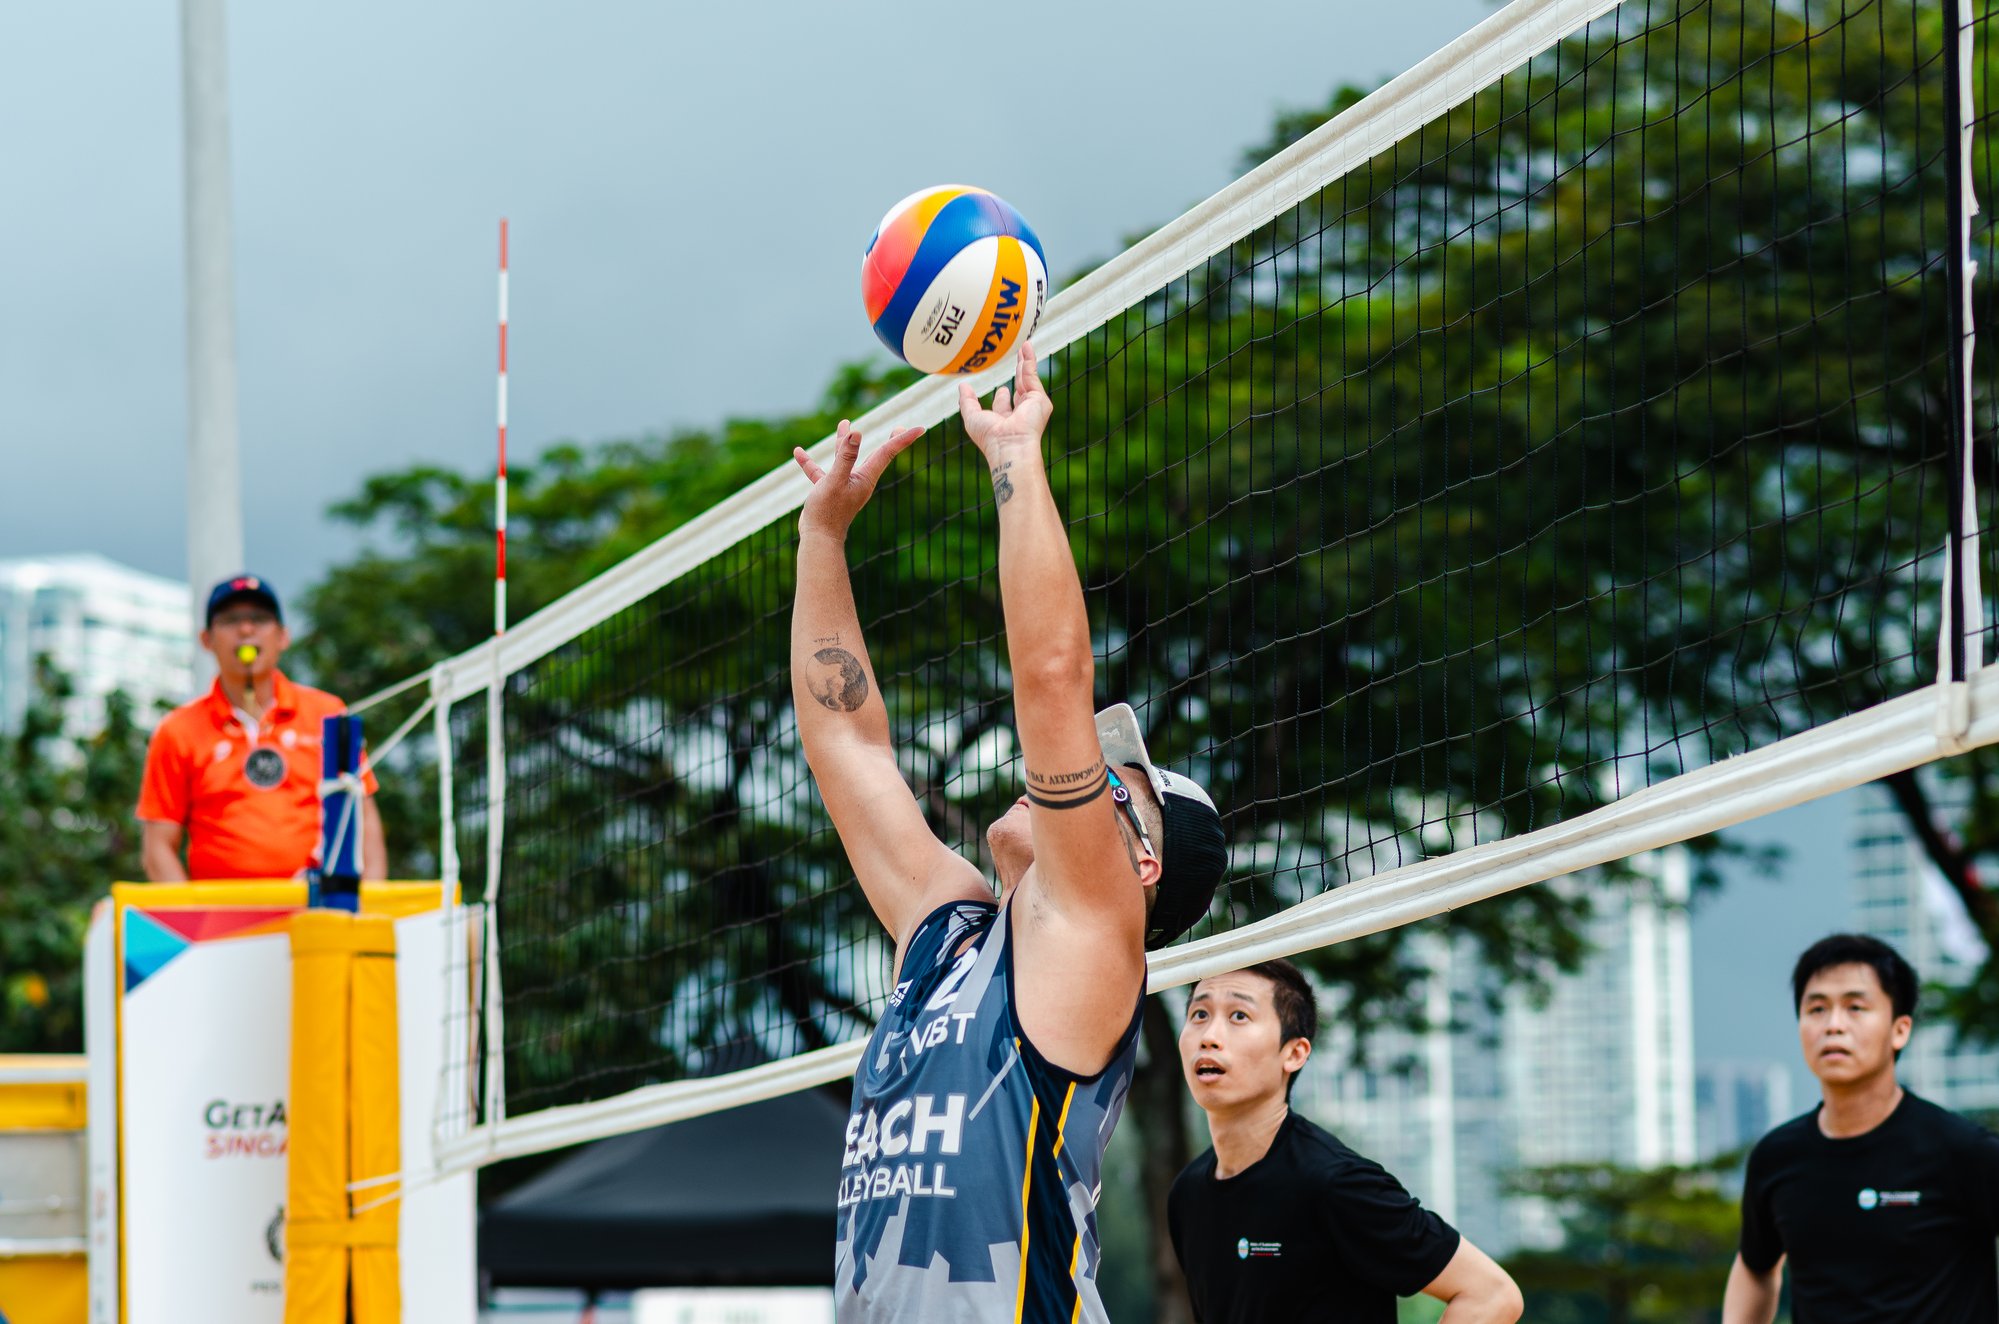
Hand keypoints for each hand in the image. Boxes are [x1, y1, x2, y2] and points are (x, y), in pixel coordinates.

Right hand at [793, 419, 922, 538]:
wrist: (818, 538)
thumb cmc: (828, 512)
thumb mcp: (835, 481)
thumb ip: (845, 457)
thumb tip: (856, 434)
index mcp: (865, 477)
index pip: (888, 452)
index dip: (903, 439)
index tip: (920, 428)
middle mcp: (859, 480)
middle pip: (877, 455)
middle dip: (888, 441)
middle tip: (901, 428)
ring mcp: (844, 486)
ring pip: (846, 459)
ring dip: (844, 442)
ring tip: (844, 424)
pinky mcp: (829, 491)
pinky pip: (821, 472)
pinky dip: (811, 463)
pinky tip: (799, 453)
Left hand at [957, 341, 1050, 463]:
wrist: (1008, 444)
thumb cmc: (990, 437)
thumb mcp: (972, 417)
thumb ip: (967, 401)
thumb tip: (962, 386)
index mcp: (1006, 420)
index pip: (1006, 405)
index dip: (1003, 396)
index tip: (1002, 389)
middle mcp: (1021, 413)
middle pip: (1020, 387)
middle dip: (1019, 371)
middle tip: (1018, 357)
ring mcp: (1031, 406)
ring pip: (1027, 379)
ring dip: (1026, 362)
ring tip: (1024, 345)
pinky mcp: (1039, 399)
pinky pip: (1032, 376)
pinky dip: (1030, 361)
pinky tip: (1026, 347)